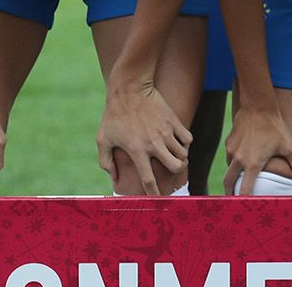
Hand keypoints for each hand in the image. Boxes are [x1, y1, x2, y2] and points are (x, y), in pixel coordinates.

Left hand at [98, 79, 190, 194]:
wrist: (130, 89)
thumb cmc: (114, 115)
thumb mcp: (103, 139)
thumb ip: (106, 161)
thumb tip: (114, 177)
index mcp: (137, 151)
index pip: (148, 179)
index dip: (154, 194)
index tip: (158, 202)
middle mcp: (154, 144)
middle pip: (175, 167)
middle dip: (174, 173)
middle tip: (169, 169)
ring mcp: (166, 132)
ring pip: (183, 154)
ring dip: (180, 158)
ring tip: (173, 156)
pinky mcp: (174, 121)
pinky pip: (188, 139)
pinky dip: (185, 144)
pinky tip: (178, 142)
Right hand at [222, 105, 291, 195]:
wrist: (259, 106)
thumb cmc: (276, 127)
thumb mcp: (289, 146)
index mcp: (253, 164)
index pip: (245, 190)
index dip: (245, 201)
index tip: (246, 208)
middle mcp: (239, 159)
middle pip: (229, 184)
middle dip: (230, 194)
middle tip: (233, 201)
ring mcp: (231, 151)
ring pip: (228, 169)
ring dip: (232, 177)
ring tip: (237, 183)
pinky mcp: (228, 143)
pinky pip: (229, 157)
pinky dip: (233, 162)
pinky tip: (242, 159)